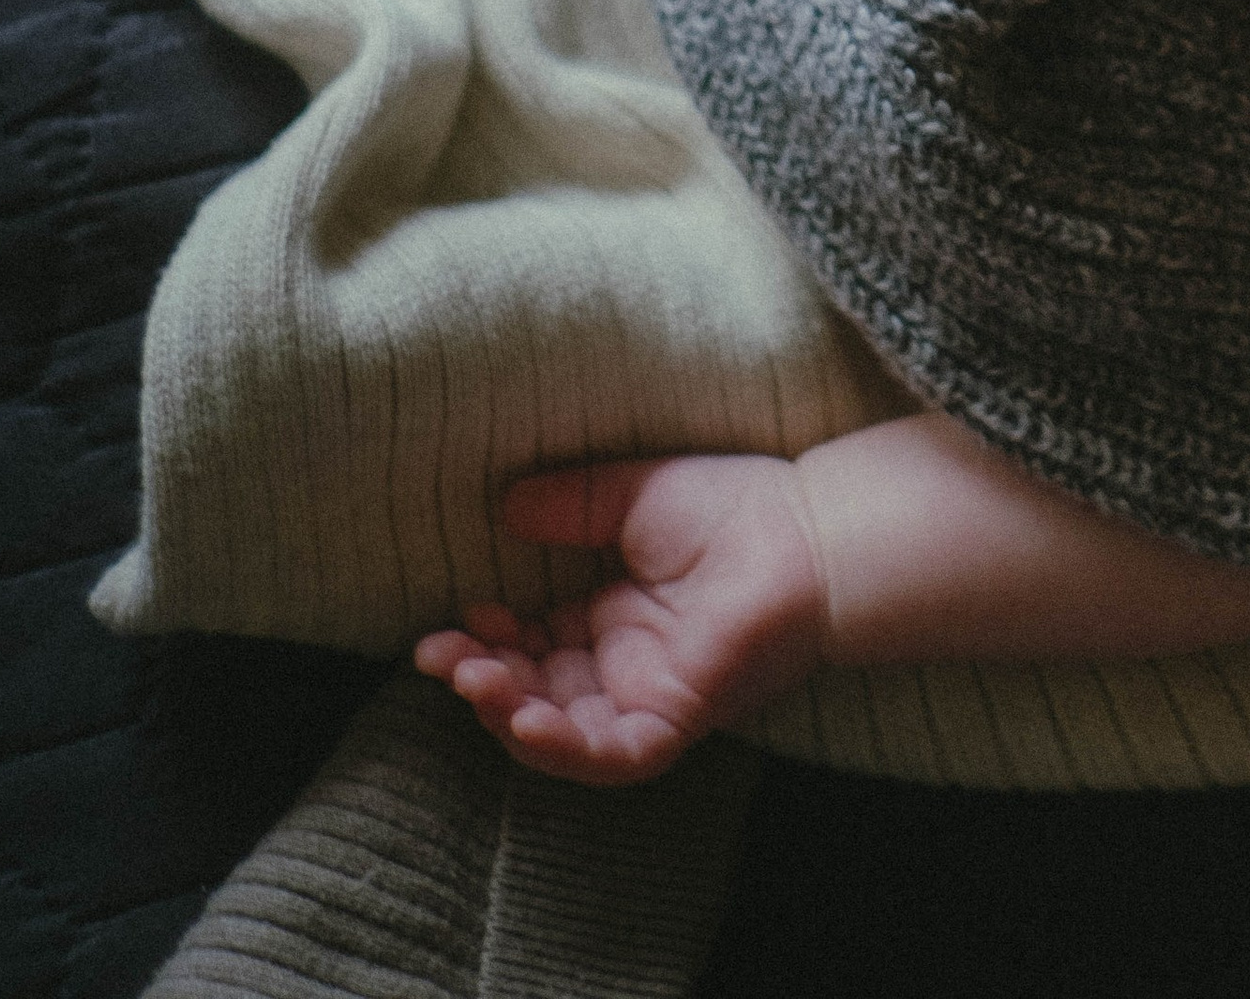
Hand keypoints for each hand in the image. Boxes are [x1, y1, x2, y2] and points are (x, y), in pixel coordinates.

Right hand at [415, 452, 825, 784]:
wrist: (810, 531)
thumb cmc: (736, 506)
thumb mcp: (636, 495)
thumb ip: (573, 503)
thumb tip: (506, 503)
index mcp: (614, 620)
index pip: (531, 646)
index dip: (487, 638)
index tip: (457, 612)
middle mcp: (624, 669)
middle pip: (533, 695)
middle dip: (480, 681)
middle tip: (439, 655)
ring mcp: (648, 700)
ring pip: (559, 735)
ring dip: (508, 715)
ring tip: (472, 680)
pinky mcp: (675, 720)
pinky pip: (611, 755)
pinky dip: (565, 746)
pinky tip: (527, 720)